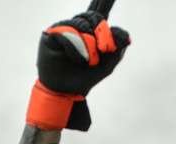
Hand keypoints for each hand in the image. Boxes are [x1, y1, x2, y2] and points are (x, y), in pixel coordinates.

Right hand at [27, 0, 130, 130]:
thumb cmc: (83, 79)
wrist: (65, 94)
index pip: (97, 19)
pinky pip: (65, 31)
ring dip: (87, 43)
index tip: (107, 47)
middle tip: (101, 50)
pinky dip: (74, 45)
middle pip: (90, 17)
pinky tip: (76, 58)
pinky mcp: (49, 35)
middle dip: (99, 33)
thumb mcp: (106, 66)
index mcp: (87, 32)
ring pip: (79, 24)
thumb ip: (117, 51)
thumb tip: (127, 37)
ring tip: (86, 60)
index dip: (105, 29)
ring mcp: (61, 30)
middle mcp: (73, 28)